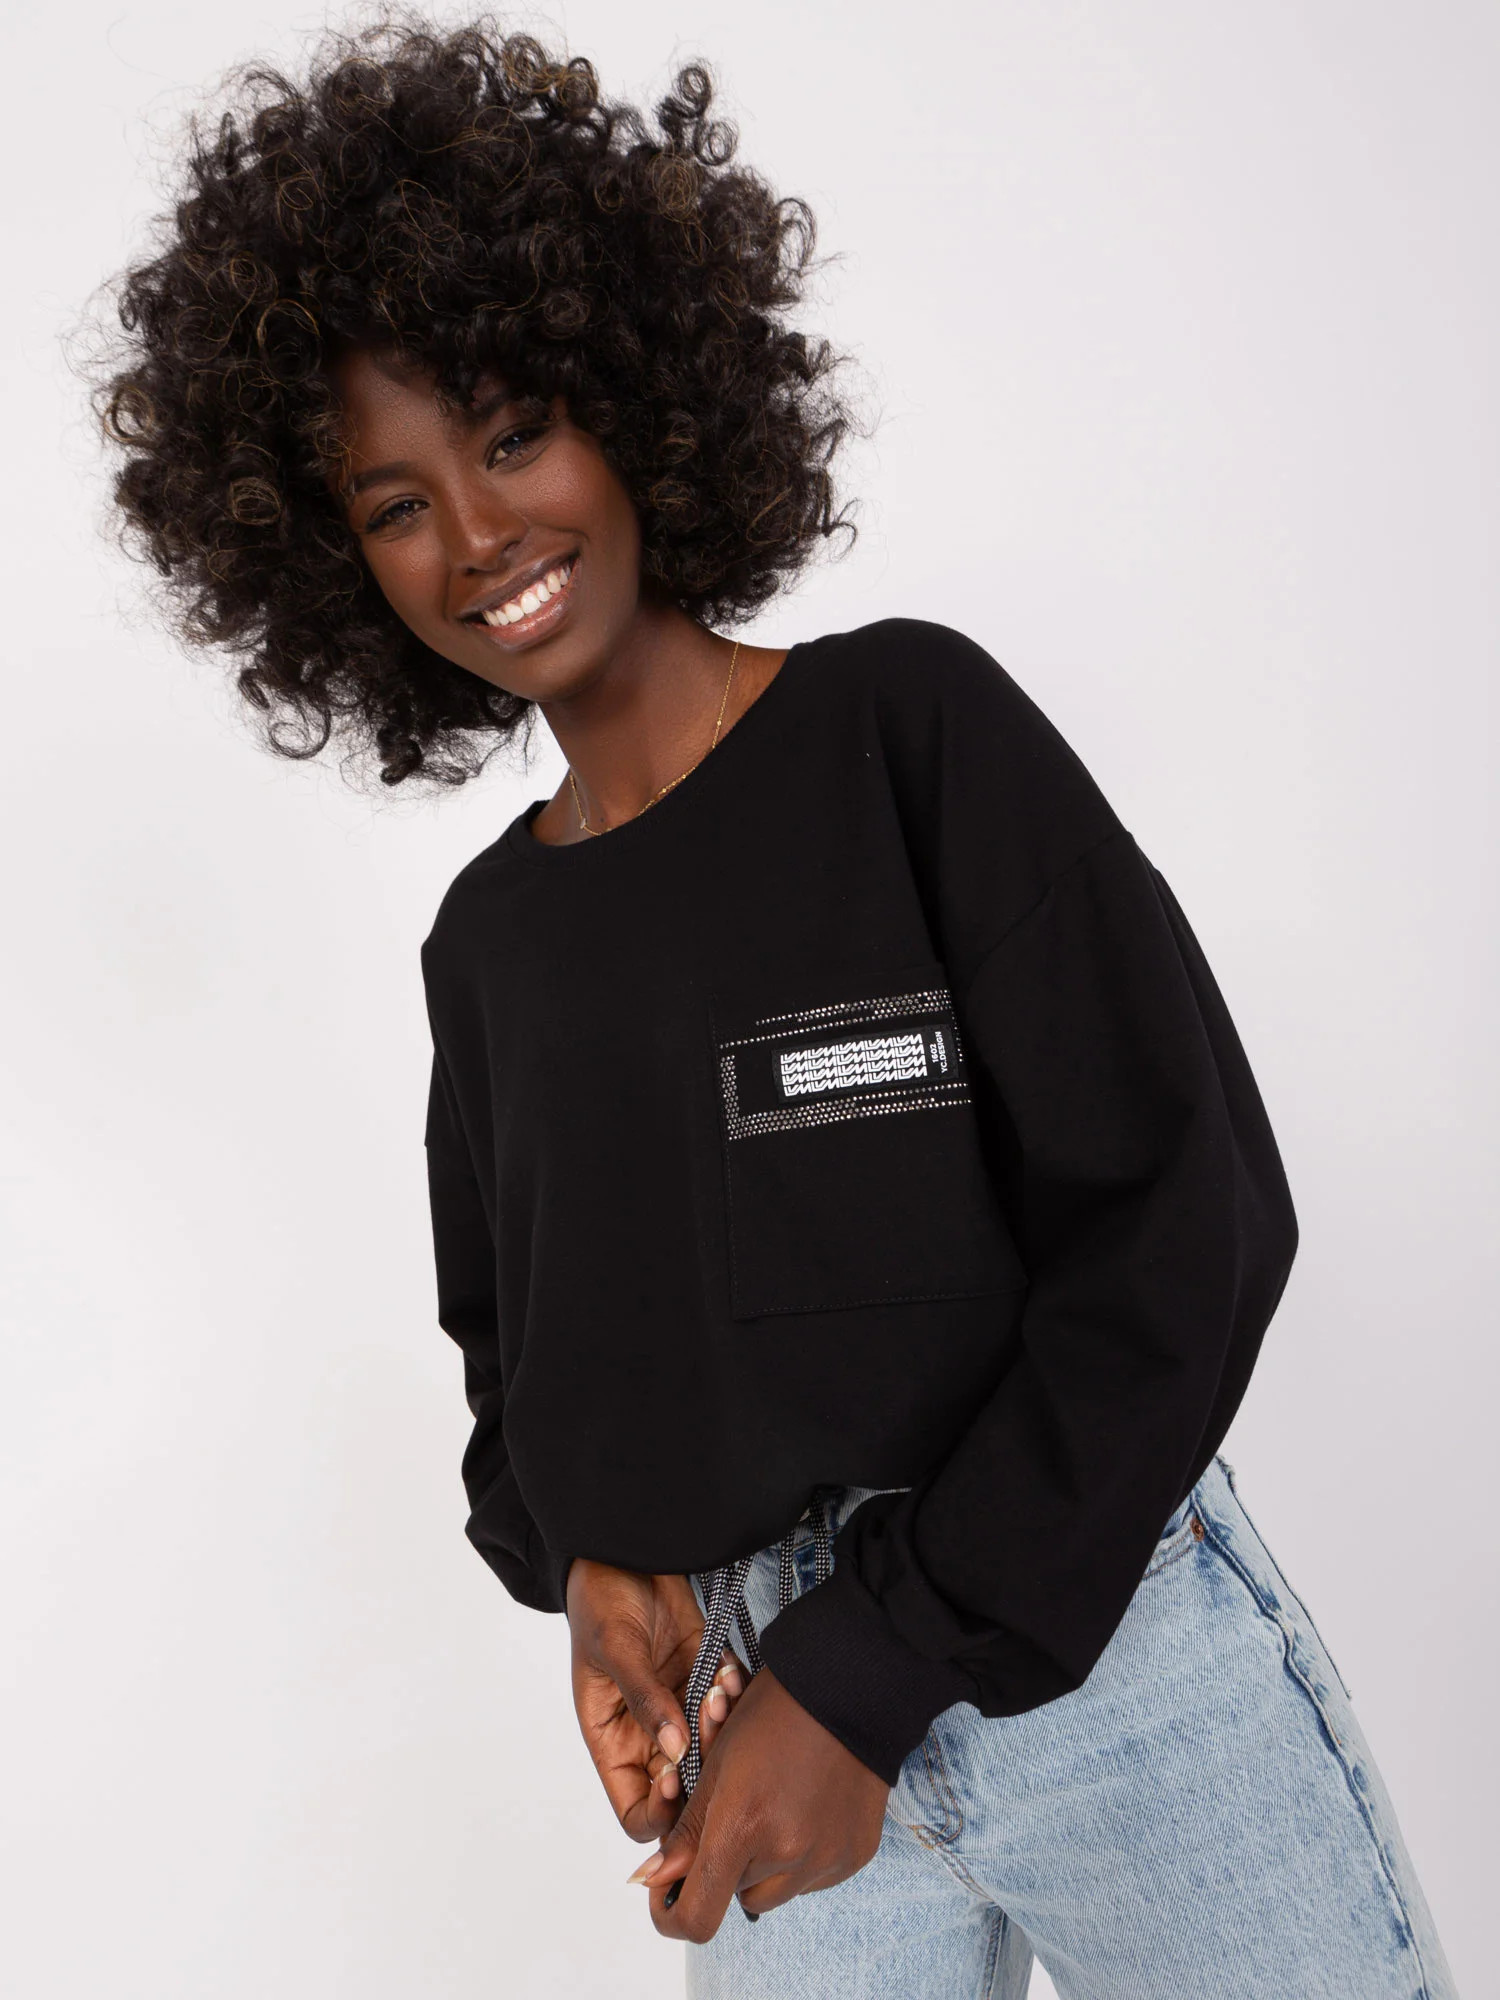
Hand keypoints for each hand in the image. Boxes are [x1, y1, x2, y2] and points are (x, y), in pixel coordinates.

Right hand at [567, 1558, 745, 1845]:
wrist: (626, 1545)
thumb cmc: (601, 1598)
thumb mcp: (614, 1648)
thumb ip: (644, 1700)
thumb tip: (675, 1752)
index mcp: (612, 1741)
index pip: (636, 1812)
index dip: (660, 1813)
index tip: (679, 1780)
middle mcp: (648, 1733)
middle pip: (684, 1788)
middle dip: (703, 1767)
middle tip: (709, 1722)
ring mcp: (679, 1706)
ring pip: (712, 1748)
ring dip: (722, 1728)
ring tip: (718, 1689)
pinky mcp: (704, 1675)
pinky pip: (729, 1704)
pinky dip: (735, 1693)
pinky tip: (728, 1669)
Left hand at [638, 1662, 890, 1940]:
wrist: (850, 1690)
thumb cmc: (773, 1713)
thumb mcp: (716, 1762)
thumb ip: (685, 1831)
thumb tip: (651, 1878)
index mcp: (743, 1826)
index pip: (695, 1916)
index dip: (670, 1912)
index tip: (666, 1885)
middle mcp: (787, 1855)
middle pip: (733, 1894)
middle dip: (725, 1864)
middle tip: (734, 1812)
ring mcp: (826, 1860)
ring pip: (772, 1891)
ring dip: (762, 1864)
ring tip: (772, 1806)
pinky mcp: (854, 1857)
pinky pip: (811, 1879)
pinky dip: (801, 1858)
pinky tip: (805, 1807)